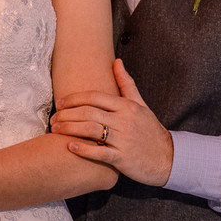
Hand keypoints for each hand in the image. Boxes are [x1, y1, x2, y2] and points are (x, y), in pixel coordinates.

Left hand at [50, 59, 172, 185]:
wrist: (168, 157)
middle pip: (89, 113)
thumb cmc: (150, 130)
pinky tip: (70, 147)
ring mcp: (124, 140)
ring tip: (56, 130)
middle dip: (67, 115)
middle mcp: (125, 121)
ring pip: (91, 131)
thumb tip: (116, 62)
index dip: (74, 99)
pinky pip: (100, 153)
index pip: (95, 97)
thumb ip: (126, 84)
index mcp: (127, 106)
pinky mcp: (123, 159)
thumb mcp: (140, 105)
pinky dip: (84, 150)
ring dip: (70, 130)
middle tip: (53, 119)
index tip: (60, 103)